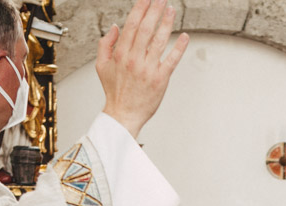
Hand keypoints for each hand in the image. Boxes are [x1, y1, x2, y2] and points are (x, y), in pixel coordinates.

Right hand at [95, 0, 188, 138]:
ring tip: (171, 10)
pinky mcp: (160, 79)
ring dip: (167, 23)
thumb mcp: (101, 66)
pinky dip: (179, 47)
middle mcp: (134, 59)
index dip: (140, 9)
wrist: (123, 115)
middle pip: (146, 29)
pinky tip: (184, 37)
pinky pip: (171, 60)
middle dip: (154, 10)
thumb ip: (106, 44)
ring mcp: (148, 69)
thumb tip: (116, 27)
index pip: (131, 25)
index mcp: (120, 54)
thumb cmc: (114, 92)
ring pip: (159, 41)